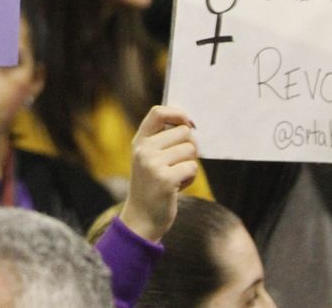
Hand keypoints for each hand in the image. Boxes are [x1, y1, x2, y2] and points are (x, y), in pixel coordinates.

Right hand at [120, 106, 198, 242]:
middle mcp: (143, 149)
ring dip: (190, 165)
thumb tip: (189, 122)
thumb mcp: (149, 158)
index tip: (188, 123)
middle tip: (179, 163)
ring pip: (190, 150)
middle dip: (190, 147)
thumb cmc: (151, 186)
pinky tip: (177, 187)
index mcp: (139, 141)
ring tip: (176, 177)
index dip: (178, 113)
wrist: (141, 219)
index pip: (158, 112)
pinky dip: (190, 178)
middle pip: (184, 132)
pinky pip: (192, 168)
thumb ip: (162, 139)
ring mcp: (152, 164)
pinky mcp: (165, 179)